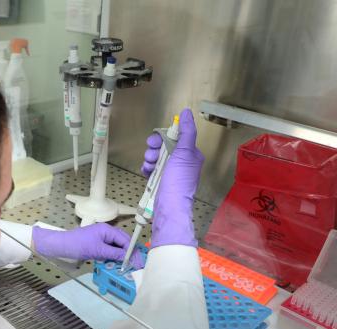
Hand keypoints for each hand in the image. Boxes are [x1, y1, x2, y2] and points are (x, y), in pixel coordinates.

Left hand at [32, 223, 145, 268]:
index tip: (137, 262)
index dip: (131, 251)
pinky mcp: (96, 245)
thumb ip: (114, 253)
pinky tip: (114, 264)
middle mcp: (106, 232)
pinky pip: (108, 251)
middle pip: (122, 243)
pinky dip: (112, 257)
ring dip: (120, 256)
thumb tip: (127, 257)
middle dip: (128, 254)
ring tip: (125, 267)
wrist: (60, 246)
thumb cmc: (77, 245)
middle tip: (134, 265)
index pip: (125, 239)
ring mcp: (101, 238)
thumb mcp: (97, 250)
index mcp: (107, 230)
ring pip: (116, 247)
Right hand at [143, 108, 204, 247]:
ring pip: (156, 157)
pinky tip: (146, 172)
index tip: (154, 142)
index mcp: (190, 154)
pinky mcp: (161, 181)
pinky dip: (147, 169)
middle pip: (163, 146)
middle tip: (151, 155)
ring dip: (149, 159)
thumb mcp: (184, 152)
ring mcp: (170, 172)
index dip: (162, 137)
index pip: (175, 137)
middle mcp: (181, 162)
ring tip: (149, 166)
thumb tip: (186, 113)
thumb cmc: (178, 182)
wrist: (169, 207)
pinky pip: (151, 169)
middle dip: (154, 149)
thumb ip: (186, 132)